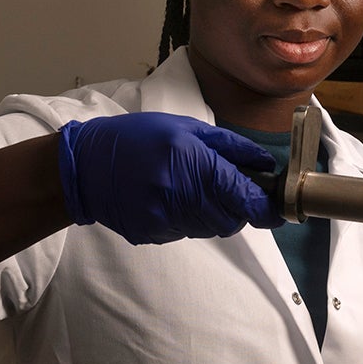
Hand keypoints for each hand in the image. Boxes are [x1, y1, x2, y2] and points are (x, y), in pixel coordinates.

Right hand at [57, 112, 281, 244]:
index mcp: (193, 164)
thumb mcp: (186, 129)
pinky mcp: (153, 234)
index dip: (266, 208)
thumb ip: (230, 148)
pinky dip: (188, 218)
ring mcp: (165, 219)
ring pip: (209, 228)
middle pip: (231, 220)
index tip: (277, 209)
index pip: (243, 198)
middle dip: (236, 208)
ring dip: (212, 213)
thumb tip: (264, 164)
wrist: (85, 166)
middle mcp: (181, 195)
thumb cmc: (136, 139)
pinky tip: (169, 198)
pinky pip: (186, 232)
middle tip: (226, 189)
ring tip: (190, 188)